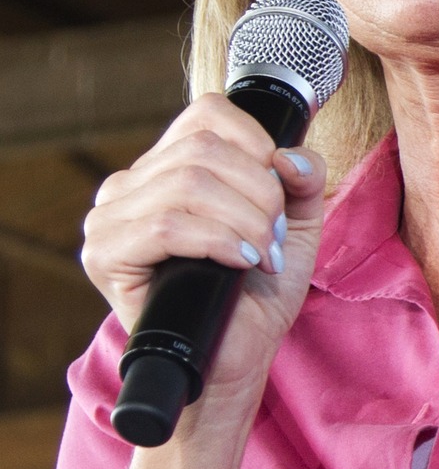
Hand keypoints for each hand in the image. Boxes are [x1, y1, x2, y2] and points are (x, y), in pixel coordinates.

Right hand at [82, 92, 327, 394]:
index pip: (209, 112)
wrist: (238, 356)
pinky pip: (165, 226)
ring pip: (188, 183)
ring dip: (243, 220)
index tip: (278, 191)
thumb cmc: (259, 286)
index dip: (256, 144)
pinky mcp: (105, 255)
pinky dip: (217, 241)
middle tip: (272, 234)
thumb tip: (288, 157)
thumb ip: (304, 176)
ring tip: (259, 254)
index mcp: (171, 162)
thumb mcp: (296, 219)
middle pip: (204, 148)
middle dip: (258, 192)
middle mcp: (133, 181)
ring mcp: (111, 216)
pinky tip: (238, 262)